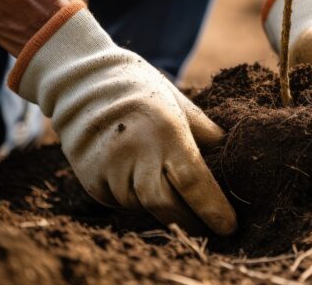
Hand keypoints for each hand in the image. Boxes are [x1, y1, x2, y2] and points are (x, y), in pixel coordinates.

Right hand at [8, 1, 236, 234]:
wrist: (82, 83)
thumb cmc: (140, 89)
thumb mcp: (178, 101)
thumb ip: (204, 130)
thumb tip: (228, 153)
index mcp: (166, 131)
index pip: (194, 181)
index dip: (213, 209)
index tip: (230, 227)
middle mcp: (136, 153)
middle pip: (167, 206)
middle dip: (190, 222)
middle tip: (208, 229)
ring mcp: (110, 168)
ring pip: (142, 206)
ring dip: (161, 208)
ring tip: (170, 195)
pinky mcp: (91, 180)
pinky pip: (119, 202)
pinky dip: (133, 199)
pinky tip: (135, 180)